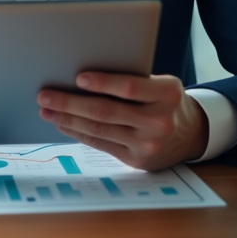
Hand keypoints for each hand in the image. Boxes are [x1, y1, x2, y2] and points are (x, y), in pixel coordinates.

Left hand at [37, 72, 207, 170]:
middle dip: (70, 103)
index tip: (77, 77)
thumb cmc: (166, 101)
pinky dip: (78, 132)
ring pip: (99, 129)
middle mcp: (159, 121)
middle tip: (45, 95)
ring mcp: (148, 144)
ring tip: (47, 109)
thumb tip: (83, 77)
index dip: (103, 82)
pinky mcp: (137, 160)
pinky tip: (63, 123)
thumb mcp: (161, 85)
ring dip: (68, 119)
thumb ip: (133, 80)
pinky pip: (101, 143)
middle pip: (106, 111)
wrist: (191, 134)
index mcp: (167, 94)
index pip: (130, 87)